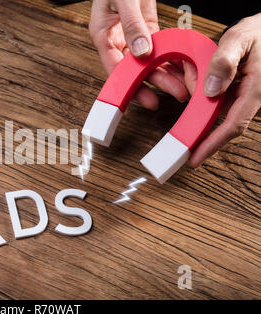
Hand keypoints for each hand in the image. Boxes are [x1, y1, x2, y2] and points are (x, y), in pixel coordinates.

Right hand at [89, 0, 188, 109]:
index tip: (145, 97)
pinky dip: (167, 57)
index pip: (114, 67)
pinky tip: (179, 66)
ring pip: (146, 61)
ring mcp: (131, 35)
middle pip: (133, 68)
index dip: (130, 85)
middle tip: (172, 94)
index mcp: (102, 35)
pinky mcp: (145, 28)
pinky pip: (157, 47)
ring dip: (164, 73)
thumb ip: (131, 24)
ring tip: (180, 86)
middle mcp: (116, 38)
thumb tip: (141, 52)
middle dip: (153, 83)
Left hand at [183, 13, 260, 166]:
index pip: (233, 126)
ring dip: (198, 97)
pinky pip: (215, 99)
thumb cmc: (258, 32)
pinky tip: (194, 74)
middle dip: (196, 112)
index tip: (195, 158)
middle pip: (217, 119)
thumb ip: (224, 62)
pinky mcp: (238, 94)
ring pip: (212, 108)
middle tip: (182, 93)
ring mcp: (245, 97)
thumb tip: (209, 90)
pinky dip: (201, 89)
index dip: (212, 144)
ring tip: (190, 68)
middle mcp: (251, 98)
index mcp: (256, 90)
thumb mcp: (239, 39)